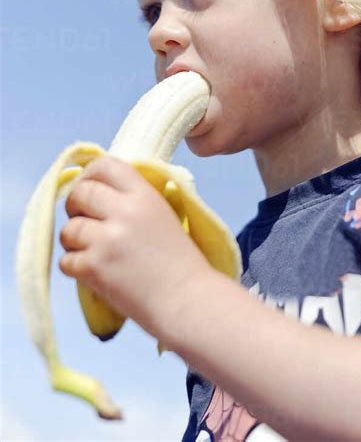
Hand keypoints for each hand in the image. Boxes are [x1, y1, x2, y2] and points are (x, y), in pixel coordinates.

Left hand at [59, 155, 212, 342]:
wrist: (188, 301)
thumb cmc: (180, 262)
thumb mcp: (164, 215)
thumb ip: (135, 199)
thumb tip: (99, 189)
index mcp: (144, 195)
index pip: (104, 166)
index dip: (90, 175)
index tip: (90, 187)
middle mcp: (124, 211)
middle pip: (79, 193)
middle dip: (76, 207)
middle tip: (87, 222)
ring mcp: (107, 240)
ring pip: (68, 229)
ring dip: (74, 241)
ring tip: (94, 251)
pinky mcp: (94, 268)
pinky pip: (66, 260)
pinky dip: (76, 267)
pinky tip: (95, 273)